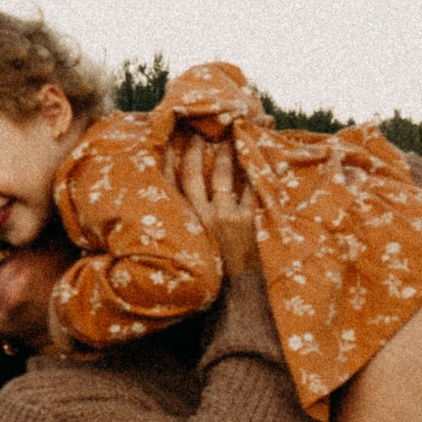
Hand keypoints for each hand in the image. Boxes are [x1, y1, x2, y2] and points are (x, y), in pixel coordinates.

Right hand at [177, 138, 260, 276]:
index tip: (169, 142)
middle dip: (194, 152)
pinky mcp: (245, 221)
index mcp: (183, 221)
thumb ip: (186, 219)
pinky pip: (248, 191)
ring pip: (221, 178)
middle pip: (192, 176)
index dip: (168, 162)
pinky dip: (251, 174)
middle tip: (197, 131)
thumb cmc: (209, 266)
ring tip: (229, 138)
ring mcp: (223, 217)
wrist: (233, 289)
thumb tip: (182, 198)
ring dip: (225, 156)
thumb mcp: (190, 242)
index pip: (170, 186)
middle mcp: (199, 216)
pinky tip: (253, 160)